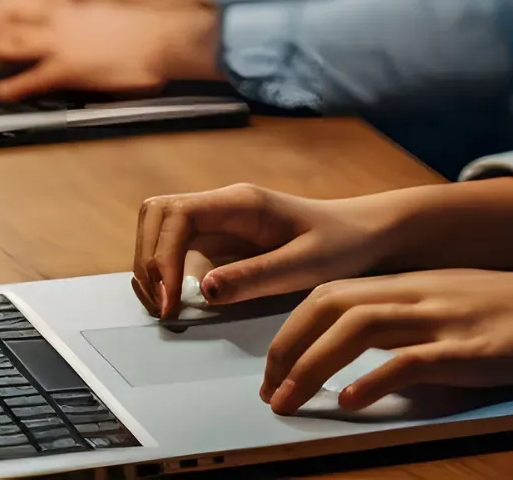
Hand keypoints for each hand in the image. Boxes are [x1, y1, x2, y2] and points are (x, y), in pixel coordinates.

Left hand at [0, 0, 215, 101]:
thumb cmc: (144, 20)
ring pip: (8, 44)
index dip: (4, 1)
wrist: (162, 34)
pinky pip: (29, 80)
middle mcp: (58, 15)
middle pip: (6, 16)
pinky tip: (5, 94)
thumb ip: (86, 5)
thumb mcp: (110, 1)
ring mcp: (59, 41)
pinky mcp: (66, 69)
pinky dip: (12, 89)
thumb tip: (80, 10)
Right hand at [131, 185, 417, 321]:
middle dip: (148, 260)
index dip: (162, 257)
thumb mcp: (306, 265)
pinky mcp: (220, 243)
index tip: (171, 302)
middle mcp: (223, 207)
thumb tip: (203, 290)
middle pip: (156, 215)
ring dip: (152, 268)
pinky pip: (176, 250)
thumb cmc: (342, 244)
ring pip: (159, 230)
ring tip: (168, 310)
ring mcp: (218, 223)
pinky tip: (181, 304)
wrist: (364, 235)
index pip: (177, 214)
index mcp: (242, 202)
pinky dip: (166, 274)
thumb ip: (256, 276)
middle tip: (164, 309)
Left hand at [261, 271, 512, 413]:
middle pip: (332, 303)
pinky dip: (372, 381)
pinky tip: (349, 403)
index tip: (274, 366)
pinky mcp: (471, 350)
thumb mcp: (460, 307)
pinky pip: (410, 360)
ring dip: (312, 366)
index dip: (293, 328)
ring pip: (358, 327)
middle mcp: (423, 292)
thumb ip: (416, 324)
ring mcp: (446, 318)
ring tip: (289, 401)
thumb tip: (372, 362)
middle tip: (269, 389)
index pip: (334, 292)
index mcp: (416, 282)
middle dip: (287, 346)